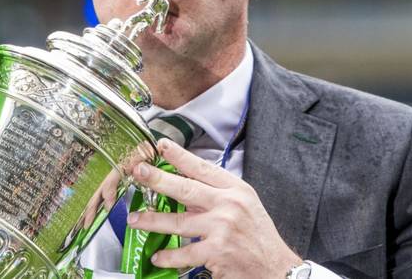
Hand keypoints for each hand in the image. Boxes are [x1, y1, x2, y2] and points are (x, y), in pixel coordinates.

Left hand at [128, 139, 301, 278]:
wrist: (276, 267)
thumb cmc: (258, 235)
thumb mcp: (245, 203)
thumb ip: (218, 193)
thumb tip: (188, 181)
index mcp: (235, 189)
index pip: (202, 168)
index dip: (180, 156)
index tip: (161, 145)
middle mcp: (228, 205)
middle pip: (185, 188)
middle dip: (158, 179)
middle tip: (139, 172)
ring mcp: (221, 228)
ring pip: (178, 221)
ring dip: (152, 220)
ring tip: (135, 219)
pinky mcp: (216, 252)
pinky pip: (184, 252)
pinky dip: (168, 256)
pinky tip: (157, 255)